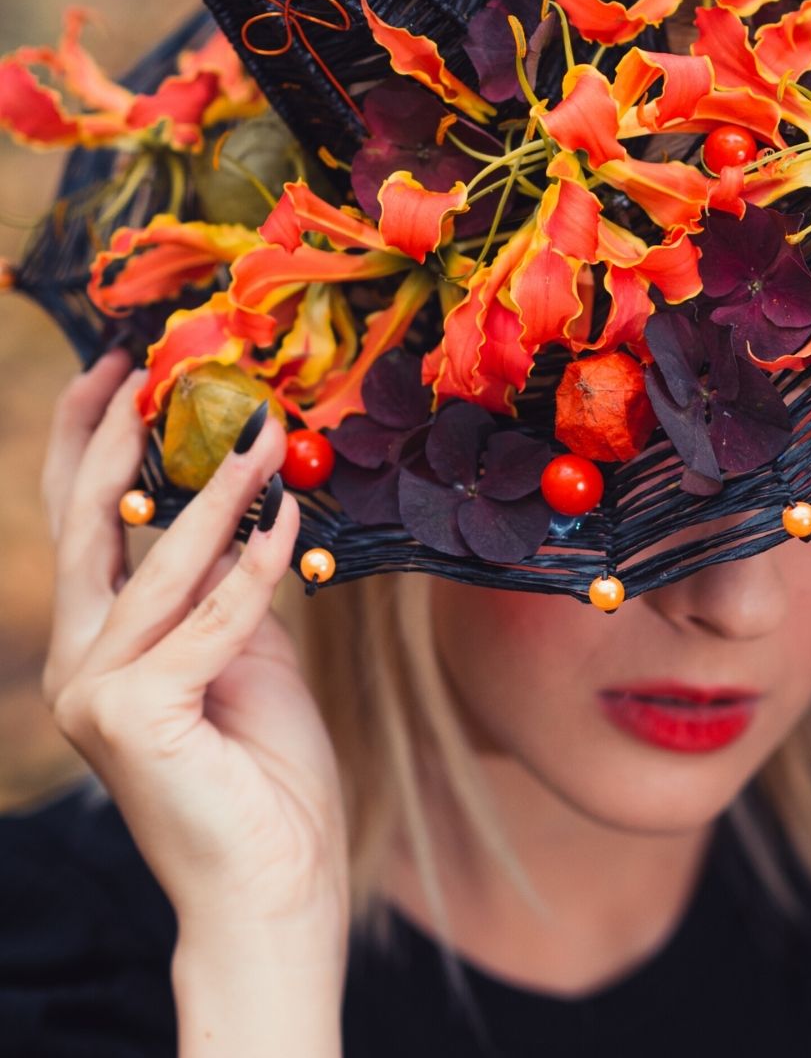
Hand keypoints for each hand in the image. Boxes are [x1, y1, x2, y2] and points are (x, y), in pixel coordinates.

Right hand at [40, 351, 348, 966]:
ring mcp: (94, 693)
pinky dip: (254, 569)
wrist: (275, 886)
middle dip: (117, 438)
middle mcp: (78, 663)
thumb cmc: (263, 772)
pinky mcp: (133, 717)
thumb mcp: (242, 654)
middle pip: (85, 525)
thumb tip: (235, 508)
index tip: (117, 372)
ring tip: (263, 433)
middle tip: (151, 366)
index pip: (81, 526)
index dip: (89, 443)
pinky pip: (208, 619)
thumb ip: (221, 587)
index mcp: (97, 645)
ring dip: (217, 492)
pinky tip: (290, 520)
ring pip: (156, 563)